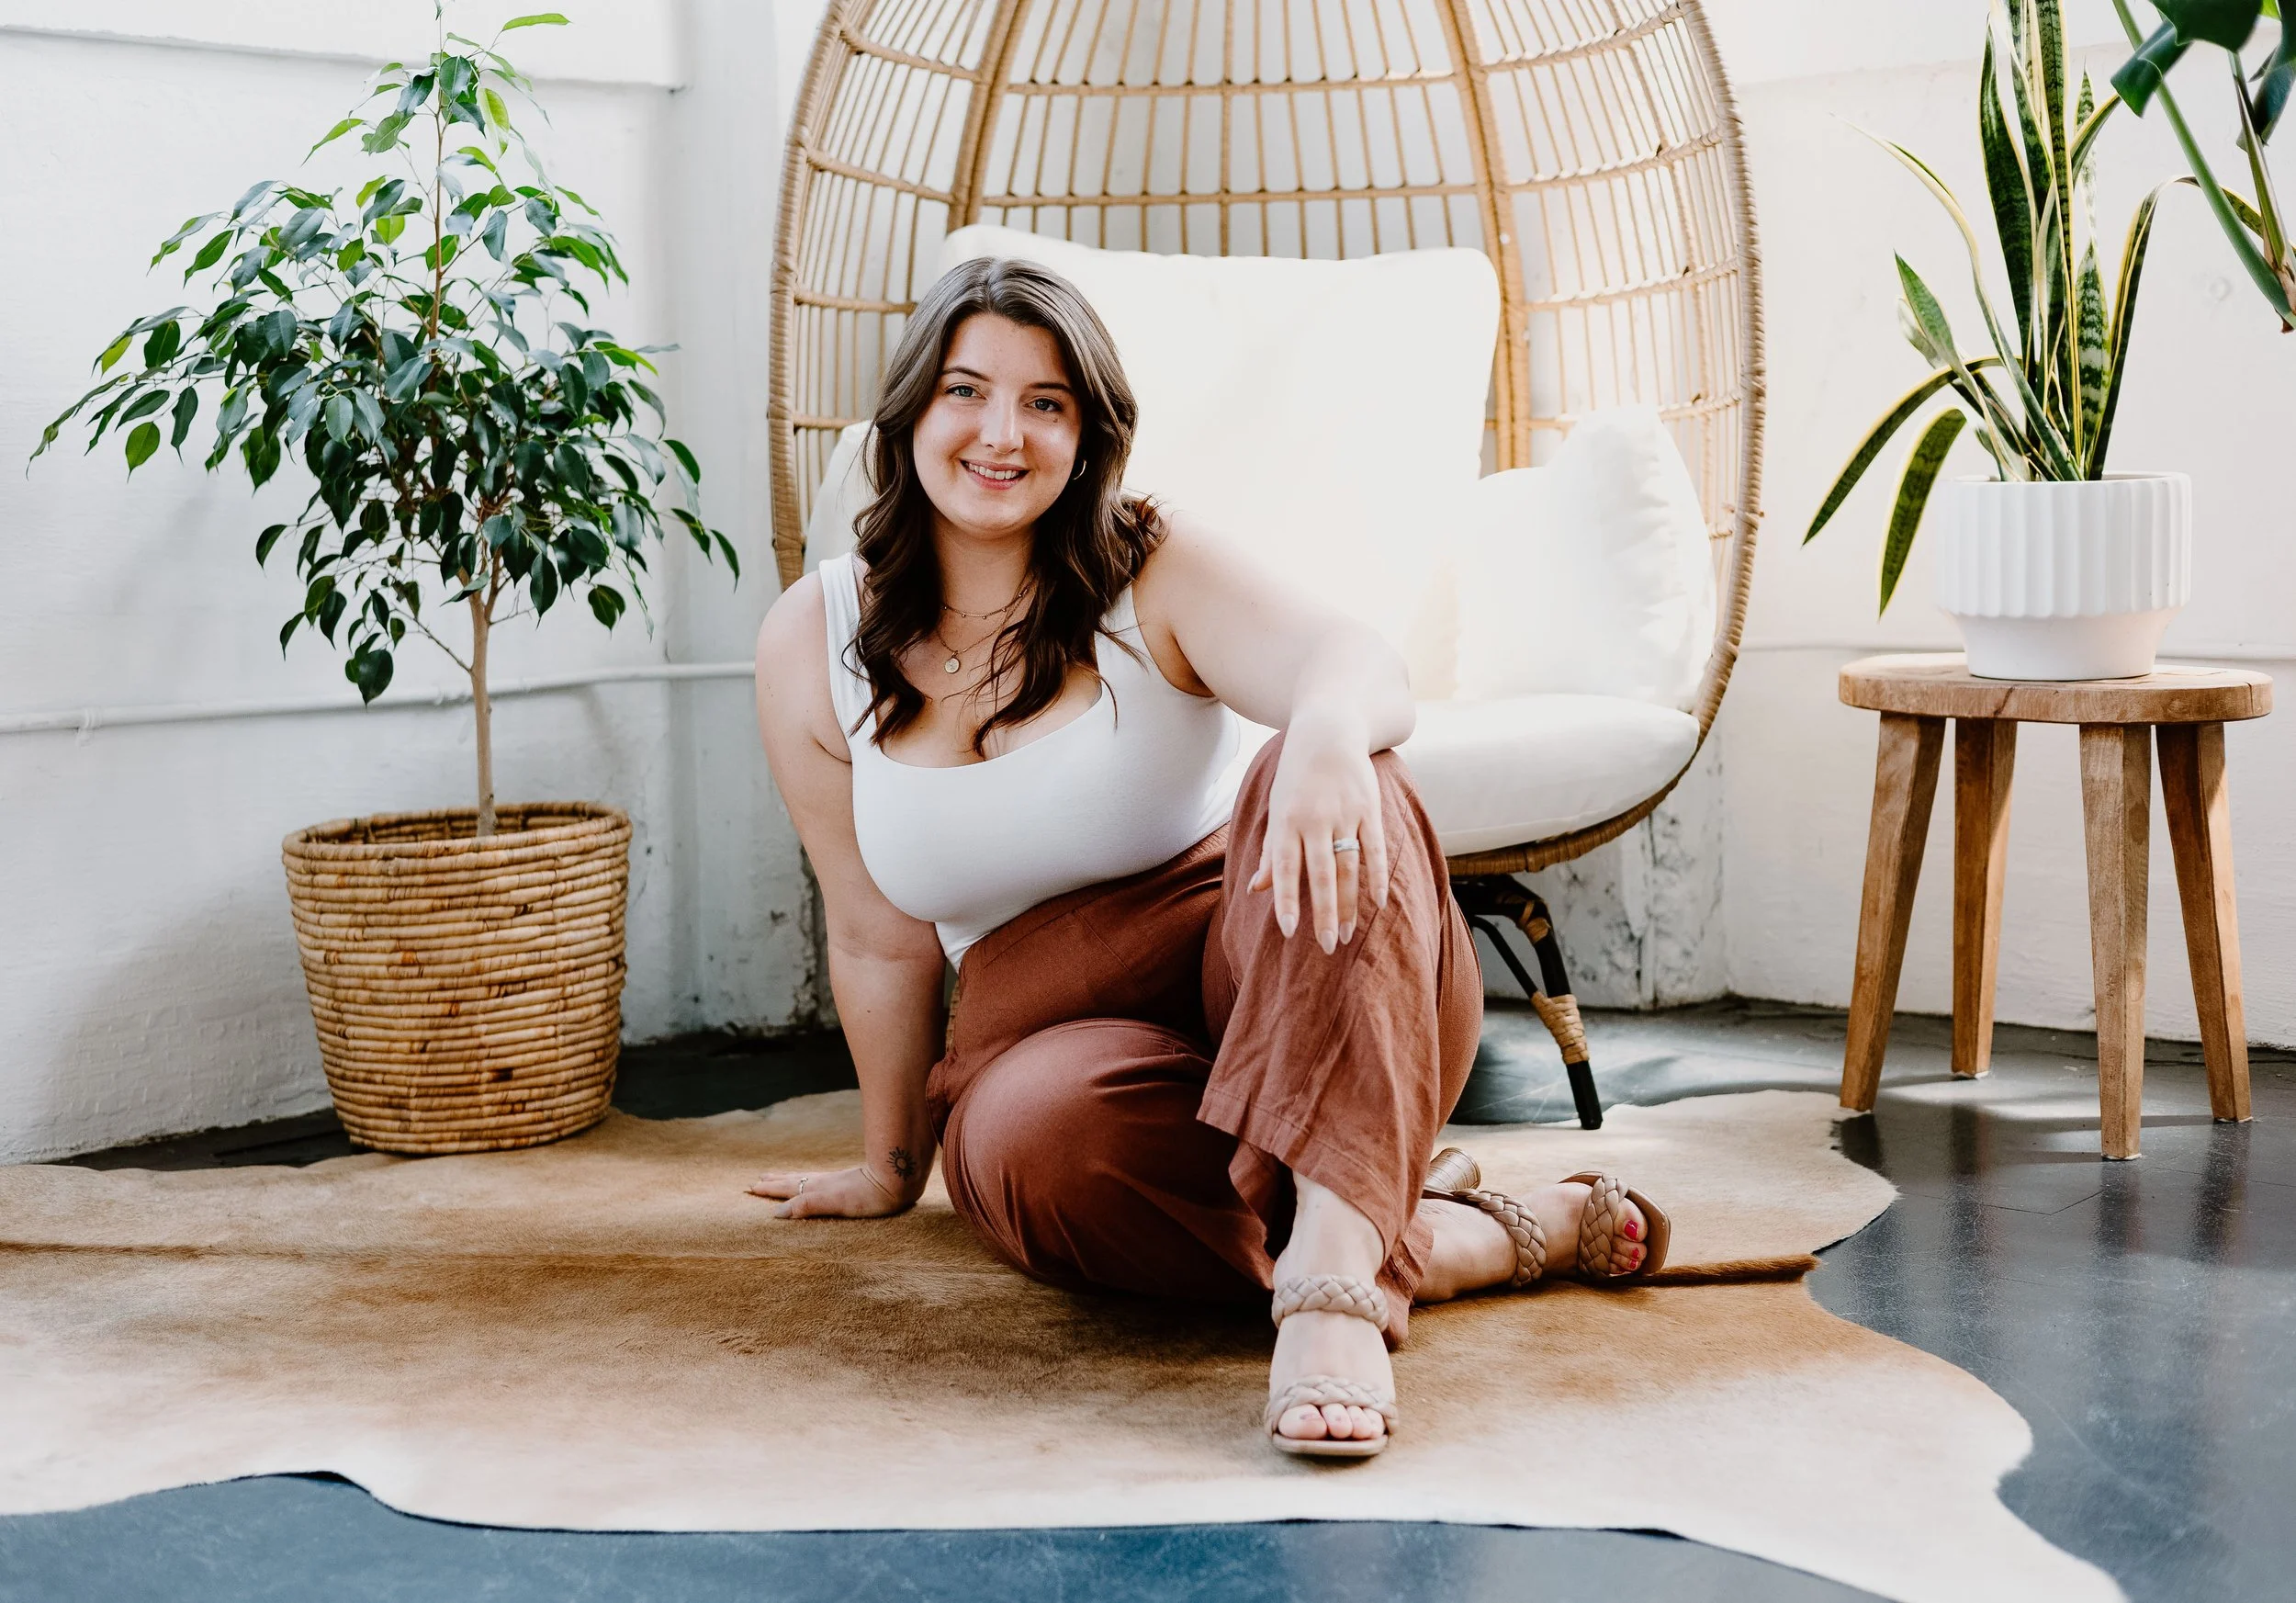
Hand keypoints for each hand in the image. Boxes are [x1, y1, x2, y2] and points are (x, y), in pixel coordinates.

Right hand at [747, 1160, 917, 1218]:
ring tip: (777, 1177)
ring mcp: (835, 1181)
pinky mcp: (848, 1183)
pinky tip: (815, 1182)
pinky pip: (818, 1180)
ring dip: (788, 1179)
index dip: (769, 1189)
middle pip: (793, 1180)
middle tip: (756, 1180)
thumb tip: (776, 1214)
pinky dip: (806, 1180)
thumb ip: (806, 1206)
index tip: (749, 1187)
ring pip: (805, 1178)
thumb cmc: (868, 1196)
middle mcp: (823, 1183)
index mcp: (817, 1189)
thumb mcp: (834, 1204)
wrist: (896, 1180)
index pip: (787, 1189)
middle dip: (774, 1182)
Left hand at [1248, 719, 1390, 952]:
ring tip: (1347, 934)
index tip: (1289, 931)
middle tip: (1327, 947)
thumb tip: (1258, 889)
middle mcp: (1315, 819)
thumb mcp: (1277, 808)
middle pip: (1321, 874)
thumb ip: (1272, 851)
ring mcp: (1345, 814)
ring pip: (1349, 868)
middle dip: (1324, 913)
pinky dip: (1378, 877)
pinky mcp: (1370, 809)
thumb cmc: (1296, 776)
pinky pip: (1376, 850)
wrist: (1328, 731)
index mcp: (1287, 821)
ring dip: (1350, 904)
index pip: (1286, 868)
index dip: (1287, 900)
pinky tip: (1378, 902)